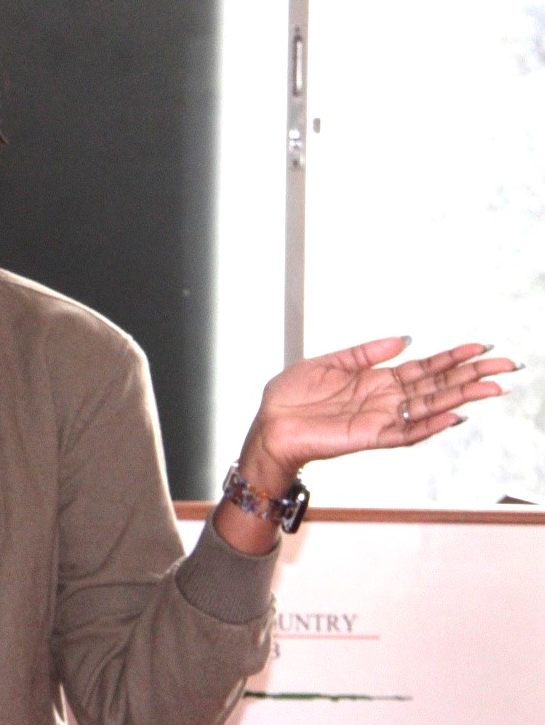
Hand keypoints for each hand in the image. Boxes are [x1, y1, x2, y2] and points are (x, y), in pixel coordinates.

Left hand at [238, 337, 518, 493]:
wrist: (268, 425)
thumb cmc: (291, 398)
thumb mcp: (329, 362)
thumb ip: (366, 352)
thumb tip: (403, 338)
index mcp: (376, 380)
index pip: (425, 368)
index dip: (452, 357)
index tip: (481, 346)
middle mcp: (385, 400)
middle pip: (437, 386)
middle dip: (471, 375)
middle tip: (506, 366)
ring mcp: (380, 419)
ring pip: (429, 407)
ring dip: (461, 398)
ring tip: (491, 388)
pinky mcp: (368, 437)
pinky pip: (405, 433)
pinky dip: (429, 425)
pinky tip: (452, 417)